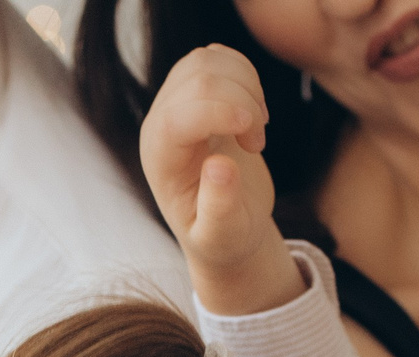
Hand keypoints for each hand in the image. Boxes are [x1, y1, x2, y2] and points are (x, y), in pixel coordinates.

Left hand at [140, 46, 301, 314]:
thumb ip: (220, 209)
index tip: (258, 140)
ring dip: (246, 87)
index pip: (179, 116)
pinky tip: (252, 111)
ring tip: (256, 129)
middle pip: (199, 80)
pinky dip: (245, 74)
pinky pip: (218, 56)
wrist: (225, 225)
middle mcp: (160, 123)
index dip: (220, 114)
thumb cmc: (223, 237)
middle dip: (243, 105)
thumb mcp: (224, 237)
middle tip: (258, 145)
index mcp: (160, 159)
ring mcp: (176, 101)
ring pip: (208, 60)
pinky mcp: (196, 88)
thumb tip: (221, 167)